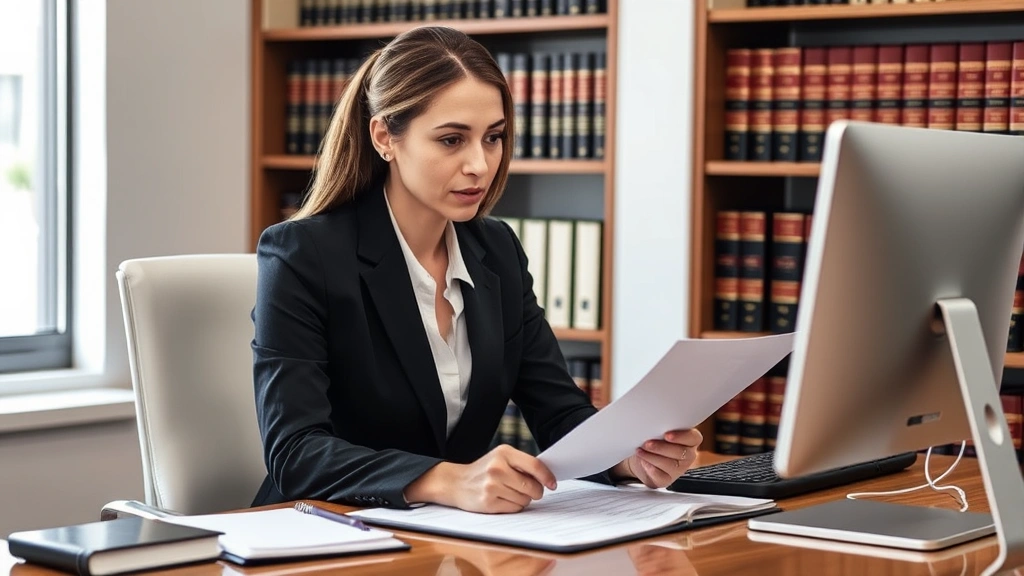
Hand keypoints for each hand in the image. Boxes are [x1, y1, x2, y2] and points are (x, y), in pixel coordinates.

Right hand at [405, 444, 556, 513]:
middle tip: (528, 490)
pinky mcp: (488, 502)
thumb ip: (522, 464)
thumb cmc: (484, 470)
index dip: (547, 477)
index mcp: (504, 453)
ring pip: (525, 499)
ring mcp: (492, 485)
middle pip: (533, 486)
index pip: (535, 466)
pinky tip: (502, 500)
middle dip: (535, 491)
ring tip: (509, 493)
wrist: (456, 482)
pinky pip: (515, 508)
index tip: (552, 484)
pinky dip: (513, 506)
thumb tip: (547, 478)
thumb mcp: (500, 458)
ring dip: (523, 499)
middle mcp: (497, 468)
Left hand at [613, 429, 701, 488]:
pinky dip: (650, 468)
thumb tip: (653, 421)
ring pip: (670, 465)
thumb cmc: (653, 440)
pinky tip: (644, 462)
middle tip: (647, 443)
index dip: (682, 436)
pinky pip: (661, 476)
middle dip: (662, 447)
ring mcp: (678, 469)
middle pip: (681, 452)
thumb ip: (662, 426)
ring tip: (640, 451)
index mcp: (689, 440)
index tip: (666, 435)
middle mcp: (687, 455)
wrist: (641, 458)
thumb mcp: (659, 430)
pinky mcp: (667, 480)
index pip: (694, 437)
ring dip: (652, 457)